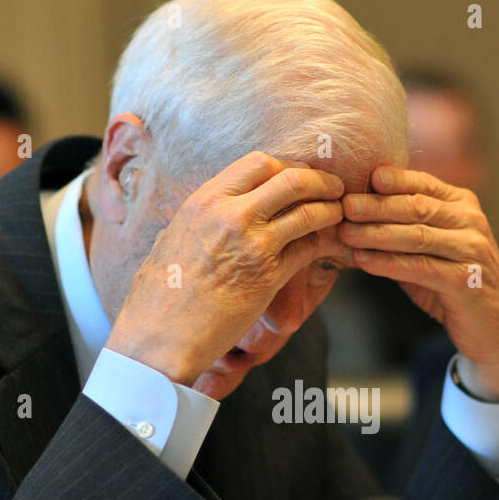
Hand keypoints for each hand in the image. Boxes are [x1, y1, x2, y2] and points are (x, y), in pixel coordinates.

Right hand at [107, 152, 344, 385]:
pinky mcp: (268, 276)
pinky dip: (324, 243)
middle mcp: (230, 214)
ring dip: (330, 210)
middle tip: (332, 187)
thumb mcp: (171, 240)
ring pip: (307, 211)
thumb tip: (206, 214)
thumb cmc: (159, 296)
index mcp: (205, 201)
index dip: (287, 165)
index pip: (258, 162)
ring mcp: (252, 244)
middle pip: (291, 177)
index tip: (298, 175)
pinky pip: (308, 249)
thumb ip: (197, 221)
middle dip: (319, 180)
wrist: (160, 337)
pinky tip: (328, 245)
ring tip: (340, 213)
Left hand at [338, 167, 498, 401]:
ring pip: (417, 236)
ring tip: (346, 233)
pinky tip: (364, 261)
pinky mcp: (467, 281)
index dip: (392, 180)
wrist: (496, 327)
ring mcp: (472, 250)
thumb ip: (403, 229)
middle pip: (417, 207)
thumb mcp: (432, 249)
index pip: (423, 184)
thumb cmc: (455, 284)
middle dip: (377, 205)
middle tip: (345, 206)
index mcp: (463, 205)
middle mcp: (471, 222)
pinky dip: (389, 263)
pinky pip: (421, 268)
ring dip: (377, 233)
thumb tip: (353, 215)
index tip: (361, 177)